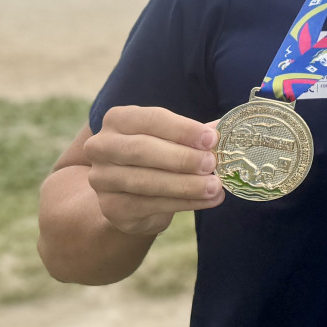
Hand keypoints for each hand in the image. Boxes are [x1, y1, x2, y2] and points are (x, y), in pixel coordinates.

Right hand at [82, 105, 224, 236]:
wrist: (133, 196)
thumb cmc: (158, 157)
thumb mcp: (174, 140)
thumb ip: (196, 135)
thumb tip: (225, 130)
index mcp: (119, 120)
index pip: (151, 119)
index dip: (182, 129)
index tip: (211, 139)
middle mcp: (102, 146)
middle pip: (142, 150)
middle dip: (182, 158)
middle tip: (212, 164)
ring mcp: (102, 178)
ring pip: (146, 181)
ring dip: (186, 185)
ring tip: (215, 187)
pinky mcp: (111, 207)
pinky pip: (150, 205)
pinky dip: (184, 203)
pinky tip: (208, 200)